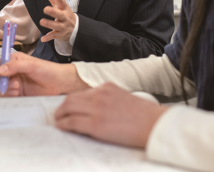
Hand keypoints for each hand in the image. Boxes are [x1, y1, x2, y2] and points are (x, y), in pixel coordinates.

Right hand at [0, 52, 88, 96]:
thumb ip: (15, 66)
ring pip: (1, 88)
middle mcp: (13, 72)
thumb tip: (0, 69)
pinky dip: (9, 96)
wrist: (60, 84)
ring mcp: (15, 83)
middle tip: (13, 84)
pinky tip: (18, 94)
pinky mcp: (19, 93)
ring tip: (17, 89)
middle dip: (2, 82)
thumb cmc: (49, 71)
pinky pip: (7, 96)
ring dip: (6, 90)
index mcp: (15, 61)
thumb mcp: (32, 65)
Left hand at [38, 0, 75, 42]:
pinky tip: (43, 39)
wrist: (76, 29)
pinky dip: (49, 38)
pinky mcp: (60, 34)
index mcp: (64, 8)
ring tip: (42, 21)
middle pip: (60, 14)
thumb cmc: (64, 13)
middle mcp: (64, 17)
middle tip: (46, 9)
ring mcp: (63, 26)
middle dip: (53, 12)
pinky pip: (54, 36)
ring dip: (49, 24)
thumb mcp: (59, 5)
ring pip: (56, 26)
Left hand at [54, 83, 168, 147]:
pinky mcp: (96, 124)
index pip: (81, 93)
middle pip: (71, 98)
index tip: (68, 107)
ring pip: (68, 108)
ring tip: (58, 121)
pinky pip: (72, 122)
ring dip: (60, 115)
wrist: (155, 124)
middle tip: (58, 114)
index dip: (72, 101)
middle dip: (62, 107)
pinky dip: (63, 124)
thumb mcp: (124, 99)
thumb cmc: (144, 116)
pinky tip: (61, 126)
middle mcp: (100, 94)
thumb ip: (108, 100)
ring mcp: (97, 108)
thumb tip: (95, 109)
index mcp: (107, 87)